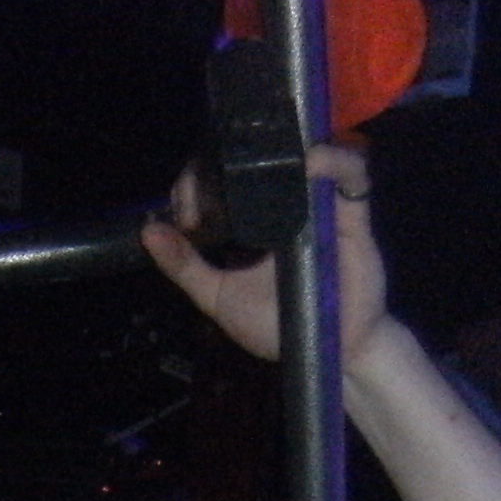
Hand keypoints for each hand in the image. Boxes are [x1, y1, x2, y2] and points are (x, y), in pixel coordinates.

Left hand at [142, 144, 388, 368]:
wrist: (332, 353)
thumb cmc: (276, 327)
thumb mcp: (220, 298)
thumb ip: (185, 267)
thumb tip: (148, 231)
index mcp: (251, 219)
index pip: (220, 178)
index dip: (196, 181)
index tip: (186, 215)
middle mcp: (283, 205)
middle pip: (258, 156)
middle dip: (229, 158)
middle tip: (207, 193)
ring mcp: (318, 205)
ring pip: (306, 154)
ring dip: (285, 147)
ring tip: (260, 167)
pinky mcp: (352, 215)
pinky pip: (352, 177)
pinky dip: (338, 162)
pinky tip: (314, 162)